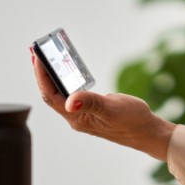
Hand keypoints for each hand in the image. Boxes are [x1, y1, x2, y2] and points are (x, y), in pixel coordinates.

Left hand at [31, 48, 174, 160]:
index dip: (42, 76)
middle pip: (52, 94)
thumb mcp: (112, 109)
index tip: (37, 57)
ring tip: (48, 59)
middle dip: (43, 74)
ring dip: (53, 77)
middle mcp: (76, 116)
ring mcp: (83, 113)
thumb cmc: (132, 122)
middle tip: (37, 53)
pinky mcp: (92, 109)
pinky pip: (73, 93)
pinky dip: (67, 81)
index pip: (51, 95)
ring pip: (61, 93)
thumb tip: (70, 101)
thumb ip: (91, 103)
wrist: (147, 132)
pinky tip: (68, 73)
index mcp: (76, 118)